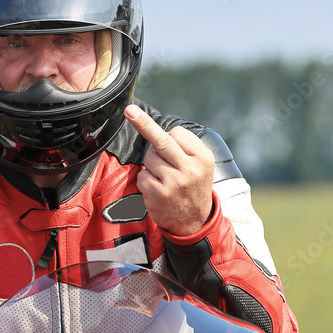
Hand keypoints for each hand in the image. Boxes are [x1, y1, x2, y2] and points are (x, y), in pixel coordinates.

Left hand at [124, 104, 214, 235]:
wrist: (195, 221)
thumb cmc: (194, 185)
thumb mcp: (202, 164)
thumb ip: (186, 146)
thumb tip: (157, 127)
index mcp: (202, 158)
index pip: (177, 133)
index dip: (171, 137)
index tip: (160, 129)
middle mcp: (189, 169)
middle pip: (160, 140)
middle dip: (143, 122)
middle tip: (130, 110)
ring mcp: (172, 183)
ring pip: (149, 159)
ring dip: (152, 166)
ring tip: (165, 178)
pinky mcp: (157, 195)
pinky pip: (142, 176)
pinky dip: (146, 181)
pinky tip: (158, 190)